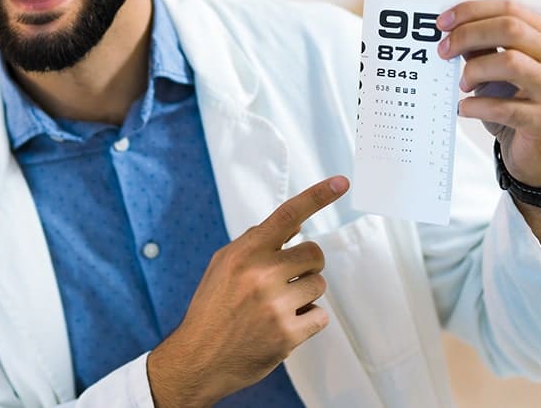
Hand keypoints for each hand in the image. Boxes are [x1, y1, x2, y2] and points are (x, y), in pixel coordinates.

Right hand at [147, 176, 348, 406]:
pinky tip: (285, 326)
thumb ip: (255, 243)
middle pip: (314, 254)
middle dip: (307, 265)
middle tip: (288, 279)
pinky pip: (321, 317)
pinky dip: (308, 321)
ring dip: (305, 295)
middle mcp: (261, 274)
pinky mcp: (288, 334)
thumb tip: (294, 225)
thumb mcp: (222, 266)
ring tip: (278, 307)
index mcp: (244, 253)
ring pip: (319, 285)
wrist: (198, 358)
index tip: (341, 182)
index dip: (317, 196)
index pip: (287, 215)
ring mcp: (276, 305)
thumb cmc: (212, 309)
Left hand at [436, 0, 540, 186]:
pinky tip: (465, 108)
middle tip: (443, 51)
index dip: (472, 11)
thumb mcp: (497, 68)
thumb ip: (482, 45)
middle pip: (510, 28)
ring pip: (510, 62)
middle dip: (468, 35)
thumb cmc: (514, 103)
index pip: (510, 9)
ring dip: (474, 71)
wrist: (536, 151)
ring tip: (463, 85)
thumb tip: (450, 27)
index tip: (442, 22)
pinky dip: (475, 105)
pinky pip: (503, 106)